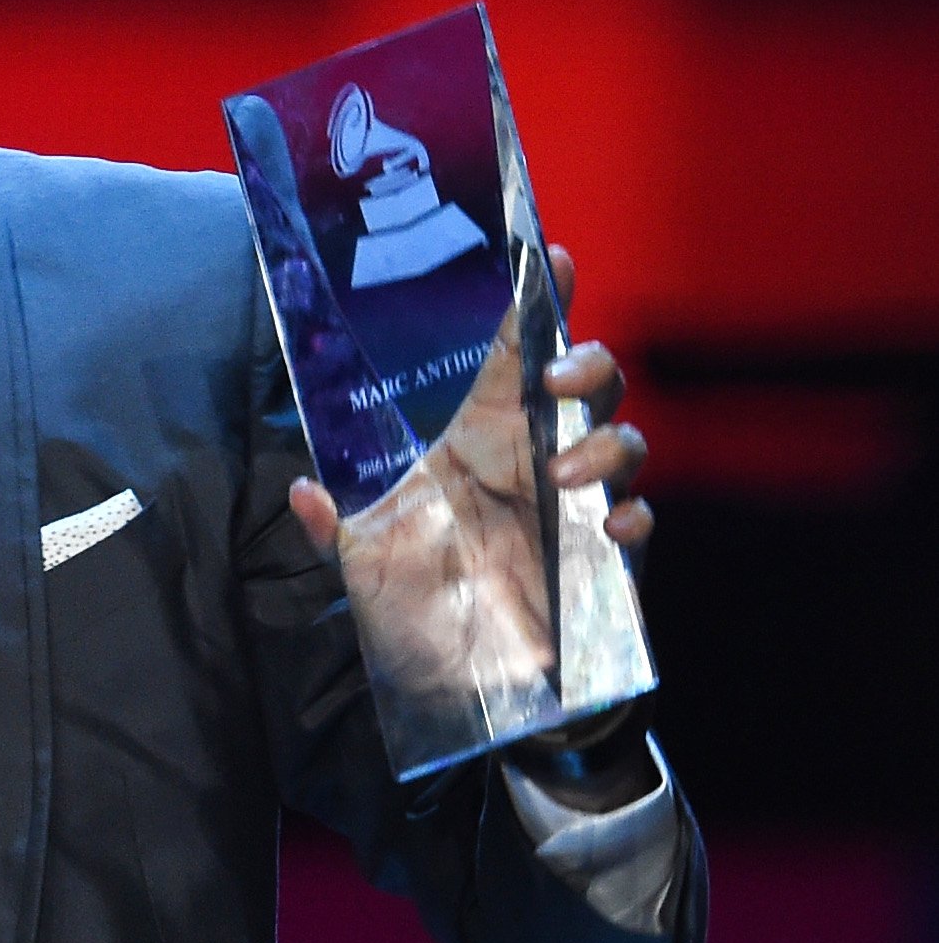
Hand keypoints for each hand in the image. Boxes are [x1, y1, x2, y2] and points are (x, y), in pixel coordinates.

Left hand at [285, 245, 650, 730]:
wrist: (469, 687)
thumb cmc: (420, 609)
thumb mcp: (362, 566)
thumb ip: (332, 529)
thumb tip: (303, 492)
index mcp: (478, 439)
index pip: (514, 353)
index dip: (537, 300)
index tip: (549, 255)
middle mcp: (532, 459)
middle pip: (587, 382)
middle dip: (587, 364)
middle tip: (558, 381)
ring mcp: (575, 507)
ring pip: (624, 441)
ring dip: (605, 446)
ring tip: (564, 479)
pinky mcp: (606, 560)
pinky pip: (640, 520)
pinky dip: (634, 518)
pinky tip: (610, 529)